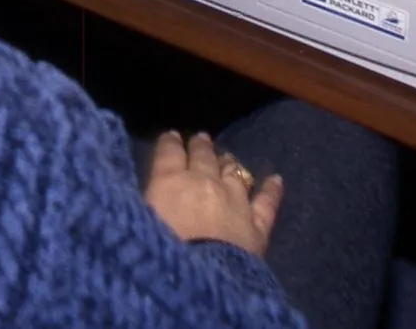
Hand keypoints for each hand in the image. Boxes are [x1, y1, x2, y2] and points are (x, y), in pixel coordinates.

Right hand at [143, 131, 282, 256]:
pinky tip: (276, 179)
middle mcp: (205, 182)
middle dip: (201, 147)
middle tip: (201, 139)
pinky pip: (267, 202)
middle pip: (203, 157)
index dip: (170, 142)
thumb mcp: (138, 219)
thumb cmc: (158, 252)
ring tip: (227, 157)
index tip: (171, 135)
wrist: (201, 280)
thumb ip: (145, 198)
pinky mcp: (257, 224)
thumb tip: (146, 185)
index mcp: (170, 180)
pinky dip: (271, 190)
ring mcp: (235, 200)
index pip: (169, 152)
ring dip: (229, 163)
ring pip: (234, 173)